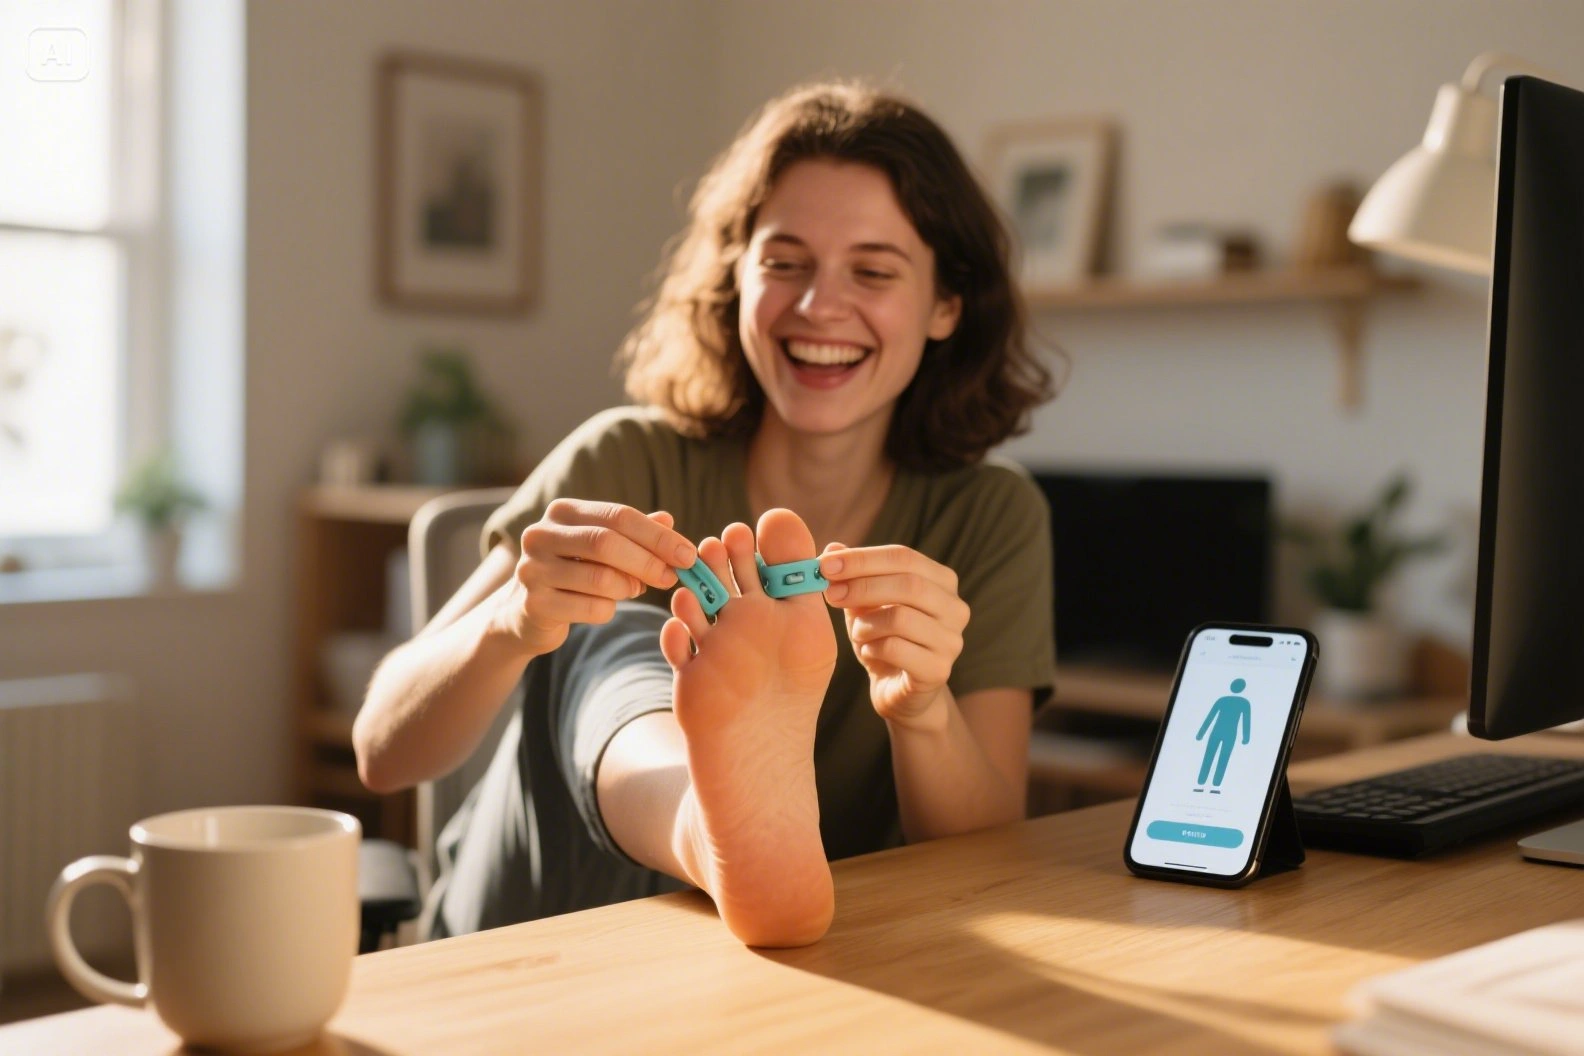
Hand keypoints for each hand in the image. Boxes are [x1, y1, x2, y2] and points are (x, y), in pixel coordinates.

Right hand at [504, 499, 696, 656]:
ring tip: (634, 590)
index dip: (657, 536)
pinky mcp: (534, 604)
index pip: (618, 516)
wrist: (525, 612)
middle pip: (607, 542)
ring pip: (601, 578)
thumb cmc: (573, 572)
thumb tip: (668, 520)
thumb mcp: (601, 547)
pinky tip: (605, 607)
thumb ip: (633, 534)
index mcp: (563, 512)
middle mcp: (541, 534)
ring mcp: (533, 569)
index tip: (688, 555)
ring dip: (628, 587)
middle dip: (648, 561)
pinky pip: (590, 608)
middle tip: (672, 577)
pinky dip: (609, 610)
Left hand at [818, 543, 969, 727]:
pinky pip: (898, 649)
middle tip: (829, 593)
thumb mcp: (864, 603)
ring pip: (901, 618)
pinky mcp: (939, 670)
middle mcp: (955, 608)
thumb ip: (852, 574)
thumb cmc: (884, 639)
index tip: (826, 564)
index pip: (903, 556)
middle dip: (862, 586)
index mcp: (942, 581)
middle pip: (908, 583)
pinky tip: (869, 652)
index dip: (863, 558)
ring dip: (866, 624)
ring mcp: (952, 641)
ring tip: (857, 633)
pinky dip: (873, 648)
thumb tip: (832, 547)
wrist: (898, 691)